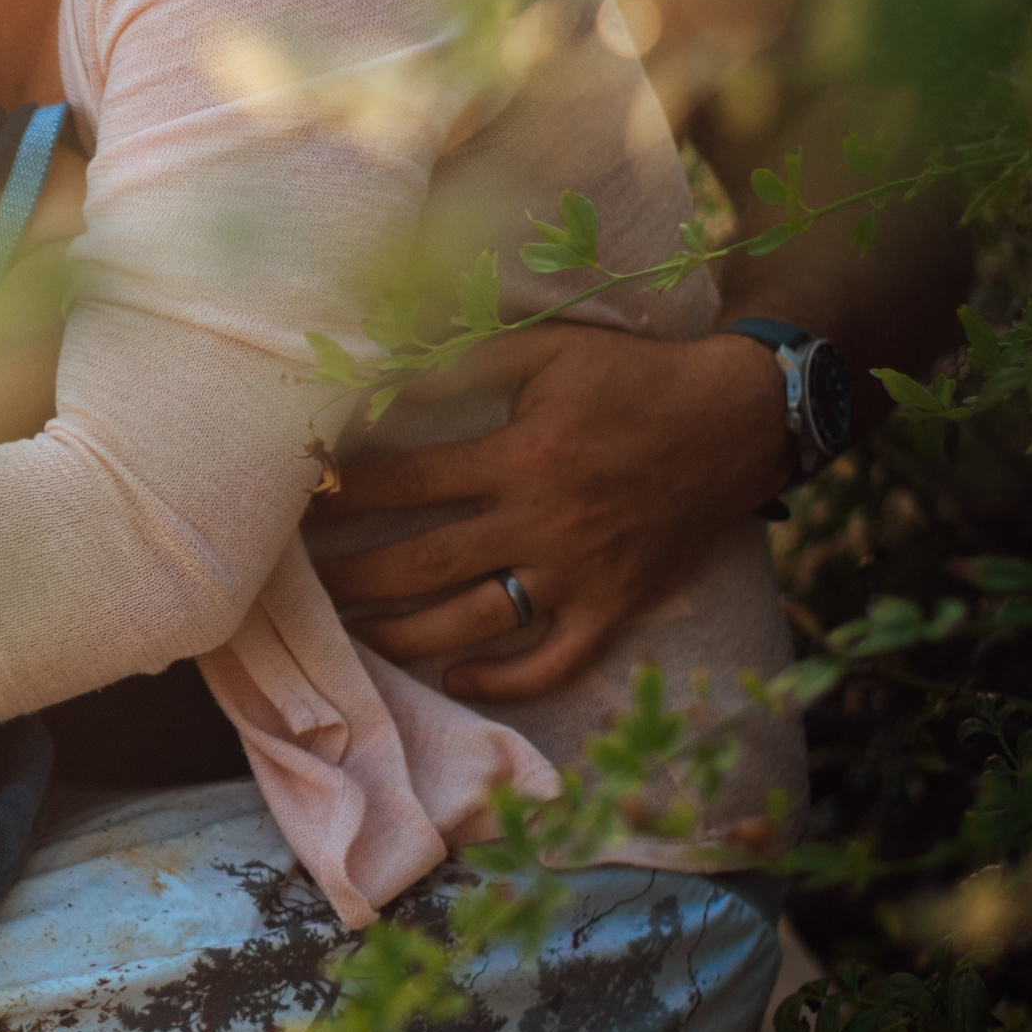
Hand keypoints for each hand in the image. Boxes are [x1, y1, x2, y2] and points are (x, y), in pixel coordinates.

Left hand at [313, 327, 789, 701]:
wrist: (737, 421)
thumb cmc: (633, 377)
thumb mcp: (549, 351)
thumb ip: (466, 361)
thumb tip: (384, 367)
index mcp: (520, 456)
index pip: (405, 484)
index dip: (341, 496)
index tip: (293, 505)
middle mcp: (543, 523)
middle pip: (421, 565)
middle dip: (348, 578)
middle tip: (297, 587)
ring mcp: (580, 575)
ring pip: (474, 622)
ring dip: (403, 636)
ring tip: (350, 637)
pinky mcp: (616, 608)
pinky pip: (554, 662)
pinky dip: (504, 680)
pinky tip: (456, 678)